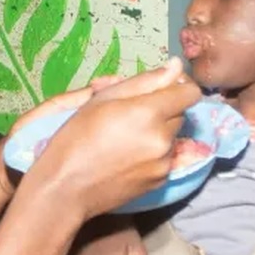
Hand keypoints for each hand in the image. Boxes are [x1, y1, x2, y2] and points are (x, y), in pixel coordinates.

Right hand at [32, 57, 199, 218]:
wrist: (66, 188)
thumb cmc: (75, 138)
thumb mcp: (103, 99)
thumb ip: (145, 81)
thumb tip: (175, 66)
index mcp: (149, 113)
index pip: (189, 93)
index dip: (178, 85)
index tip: (161, 87)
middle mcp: (163, 139)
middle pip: (180, 113)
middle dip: (163, 109)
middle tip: (131, 113)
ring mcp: (163, 163)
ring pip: (172, 136)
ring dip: (158, 131)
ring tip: (125, 137)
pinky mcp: (160, 180)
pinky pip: (165, 157)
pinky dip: (152, 152)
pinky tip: (126, 156)